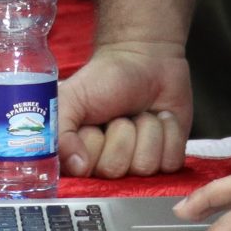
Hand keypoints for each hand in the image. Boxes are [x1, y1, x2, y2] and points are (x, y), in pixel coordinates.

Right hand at [58, 45, 192, 179]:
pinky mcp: (167, 160)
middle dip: (121, 133)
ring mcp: (138, 166)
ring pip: (145, 166)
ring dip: (147, 130)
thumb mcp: (71, 98)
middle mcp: (107, 166)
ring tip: (140, 114)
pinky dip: (169, 133)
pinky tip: (160, 118)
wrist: (145, 60)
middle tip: (120, 114)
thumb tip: (78, 167)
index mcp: (78, 156)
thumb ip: (60, 132)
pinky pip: (170, 162)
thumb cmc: (104, 78)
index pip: (84, 171)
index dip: (92, 143)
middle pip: (115, 169)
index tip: (93, 122)